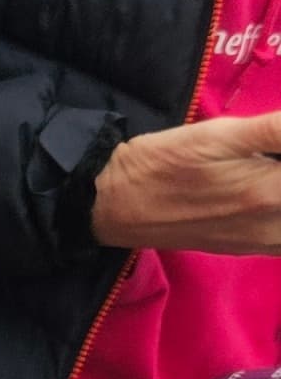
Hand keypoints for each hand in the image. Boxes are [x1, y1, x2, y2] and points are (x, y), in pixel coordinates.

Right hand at [93, 114, 280, 255]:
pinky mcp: (248, 249)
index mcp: (270, 191)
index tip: (276, 146)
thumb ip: (276, 130)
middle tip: (272, 154)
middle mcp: (273, 224)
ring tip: (270, 178)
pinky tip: (273, 200)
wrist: (114, 203)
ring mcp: (262, 242)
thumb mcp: (220, 134)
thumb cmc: (164, 161)